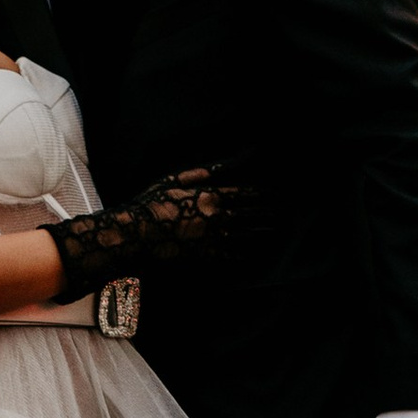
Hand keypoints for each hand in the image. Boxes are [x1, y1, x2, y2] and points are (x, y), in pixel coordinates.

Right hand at [45, 162, 260, 301]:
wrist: (134, 236)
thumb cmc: (152, 204)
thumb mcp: (177, 179)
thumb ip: (208, 171)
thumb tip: (232, 158)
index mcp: (214, 195)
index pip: (251, 194)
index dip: (267, 195)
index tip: (276, 195)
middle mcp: (220, 218)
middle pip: (257, 215)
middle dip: (272, 214)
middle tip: (283, 215)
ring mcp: (216, 240)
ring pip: (252, 236)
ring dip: (267, 233)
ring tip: (276, 232)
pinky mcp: (209, 259)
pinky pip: (238, 257)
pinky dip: (252, 254)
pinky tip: (258, 253)